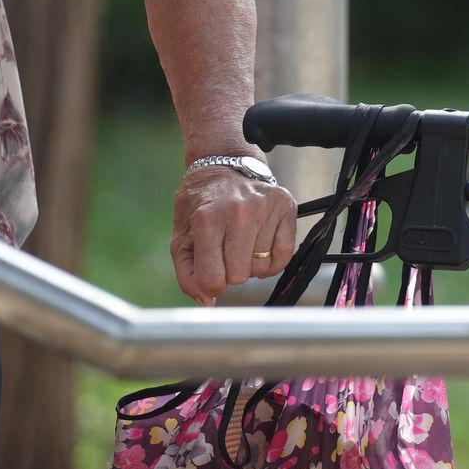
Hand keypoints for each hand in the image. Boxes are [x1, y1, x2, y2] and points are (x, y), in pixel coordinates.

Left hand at [169, 167, 297, 304]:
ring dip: (250, 264)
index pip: (212, 278)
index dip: (209, 285)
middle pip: (239, 276)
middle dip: (230, 272)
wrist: (224, 166)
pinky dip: (271, 262)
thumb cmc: (199, 206)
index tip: (209, 275)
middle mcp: (239, 212)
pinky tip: (259, 249)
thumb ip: (188, 273)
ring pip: (262, 269)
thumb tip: (208, 301)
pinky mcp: (286, 206)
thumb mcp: (182, 237)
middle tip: (224, 252)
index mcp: (206, 219)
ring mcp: (265, 208)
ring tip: (241, 244)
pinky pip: (284, 257)